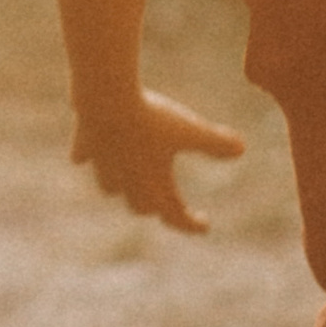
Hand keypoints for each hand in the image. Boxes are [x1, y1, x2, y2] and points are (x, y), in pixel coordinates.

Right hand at [70, 90, 245, 235]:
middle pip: (140, 205)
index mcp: (153, 185)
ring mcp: (101, 165)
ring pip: (110, 186)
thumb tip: (241, 149)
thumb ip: (216, 143)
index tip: (204, 226)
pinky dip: (90, 157)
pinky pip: (83, 157)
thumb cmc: (151, 119)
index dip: (192, 223)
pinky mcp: (84, 145)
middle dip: (155, 205)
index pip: (176, 215)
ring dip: (121, 187)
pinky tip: (90, 152)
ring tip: (130, 179)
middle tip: (167, 202)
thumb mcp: (190, 129)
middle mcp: (125, 182)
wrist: (105, 100)